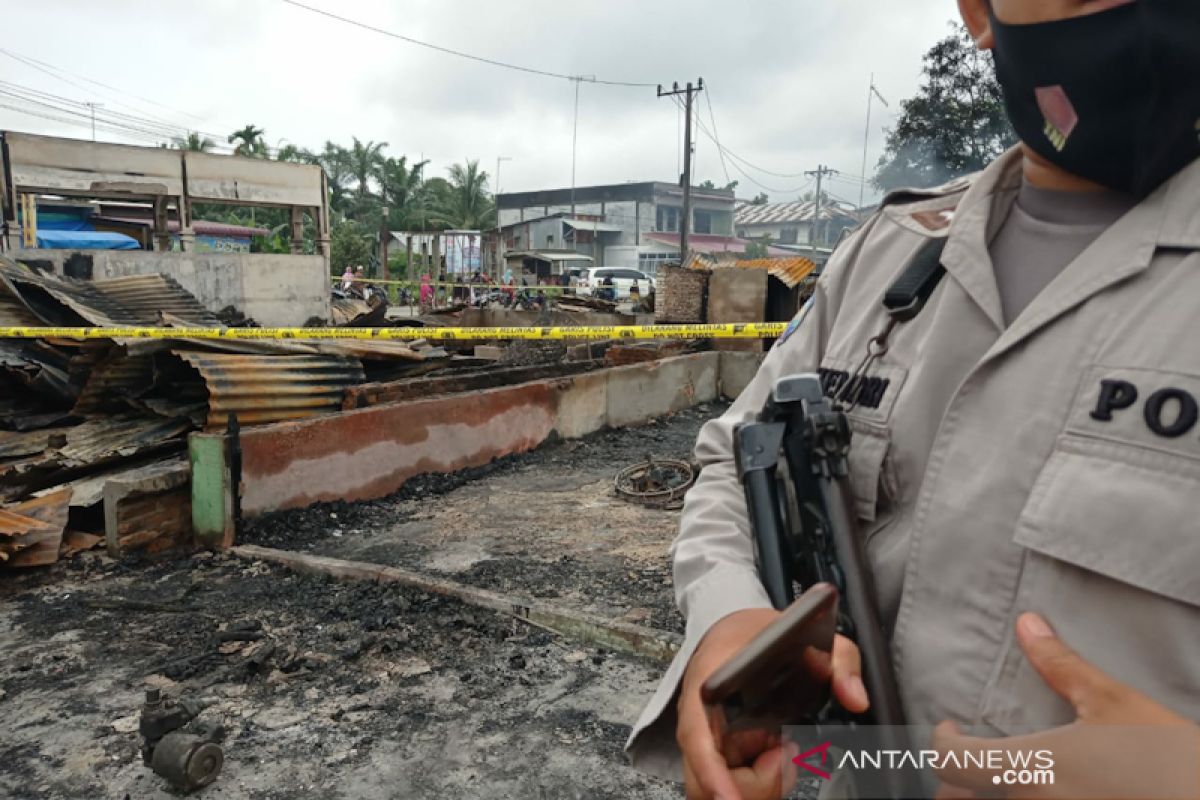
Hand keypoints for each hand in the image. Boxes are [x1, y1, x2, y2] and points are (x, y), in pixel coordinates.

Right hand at [677, 609, 868, 799]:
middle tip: (781, 754)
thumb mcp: (802, 631)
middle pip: (704, 781)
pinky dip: (756, 782)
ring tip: (780, 750)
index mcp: (708, 686)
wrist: (728, 631)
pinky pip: (728, 784)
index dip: (712, 774)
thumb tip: (855, 696)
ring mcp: (703, 740)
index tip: (731, 799)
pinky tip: (772, 754)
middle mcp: (696, 719)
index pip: (698, 738)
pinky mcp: (713, 753)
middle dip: (752, 785)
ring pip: (715, 789)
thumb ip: (838, 660)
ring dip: (756, 785)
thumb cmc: (752, 635)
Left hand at [933, 613, 1199, 799]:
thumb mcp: (1113, 702)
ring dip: (986, 796)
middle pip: (960, 799)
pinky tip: (1043, 791)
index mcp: (1030, 767)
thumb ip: (1061, 665)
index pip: (950, 762)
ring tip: (1000, 777)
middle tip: (971, 757)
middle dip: (955, 782)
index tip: (951, 726)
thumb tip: (1028, 625)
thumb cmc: (1166, 758)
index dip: (940, 741)